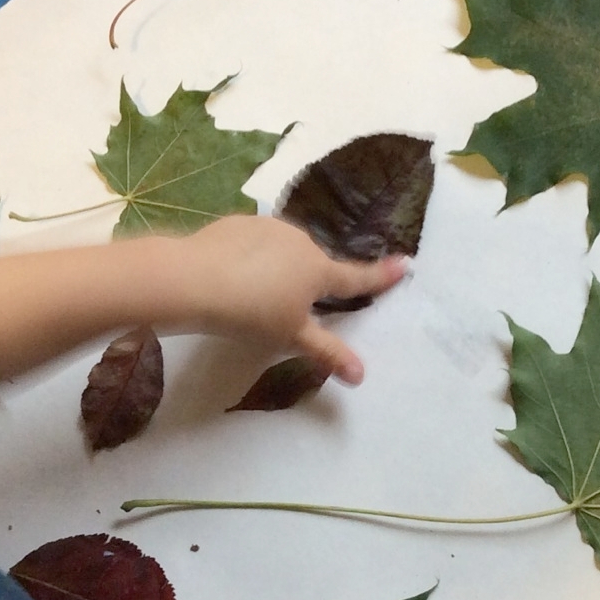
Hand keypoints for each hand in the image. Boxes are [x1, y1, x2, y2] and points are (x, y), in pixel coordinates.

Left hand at [159, 217, 405, 384]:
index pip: (357, 277)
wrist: (194, 280)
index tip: (405, 263)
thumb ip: (328, 353)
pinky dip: (250, 257)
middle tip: (284, 306)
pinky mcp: (239, 223)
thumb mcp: (291, 337)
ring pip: (283, 251)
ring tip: (251, 293)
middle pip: (313, 265)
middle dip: (307, 281)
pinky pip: (254, 243)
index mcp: (319, 270)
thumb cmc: (251, 313)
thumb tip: (361, 375)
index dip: (381, 275)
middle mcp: (301, 241)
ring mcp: (269, 228)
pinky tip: (231, 276)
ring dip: (277, 267)